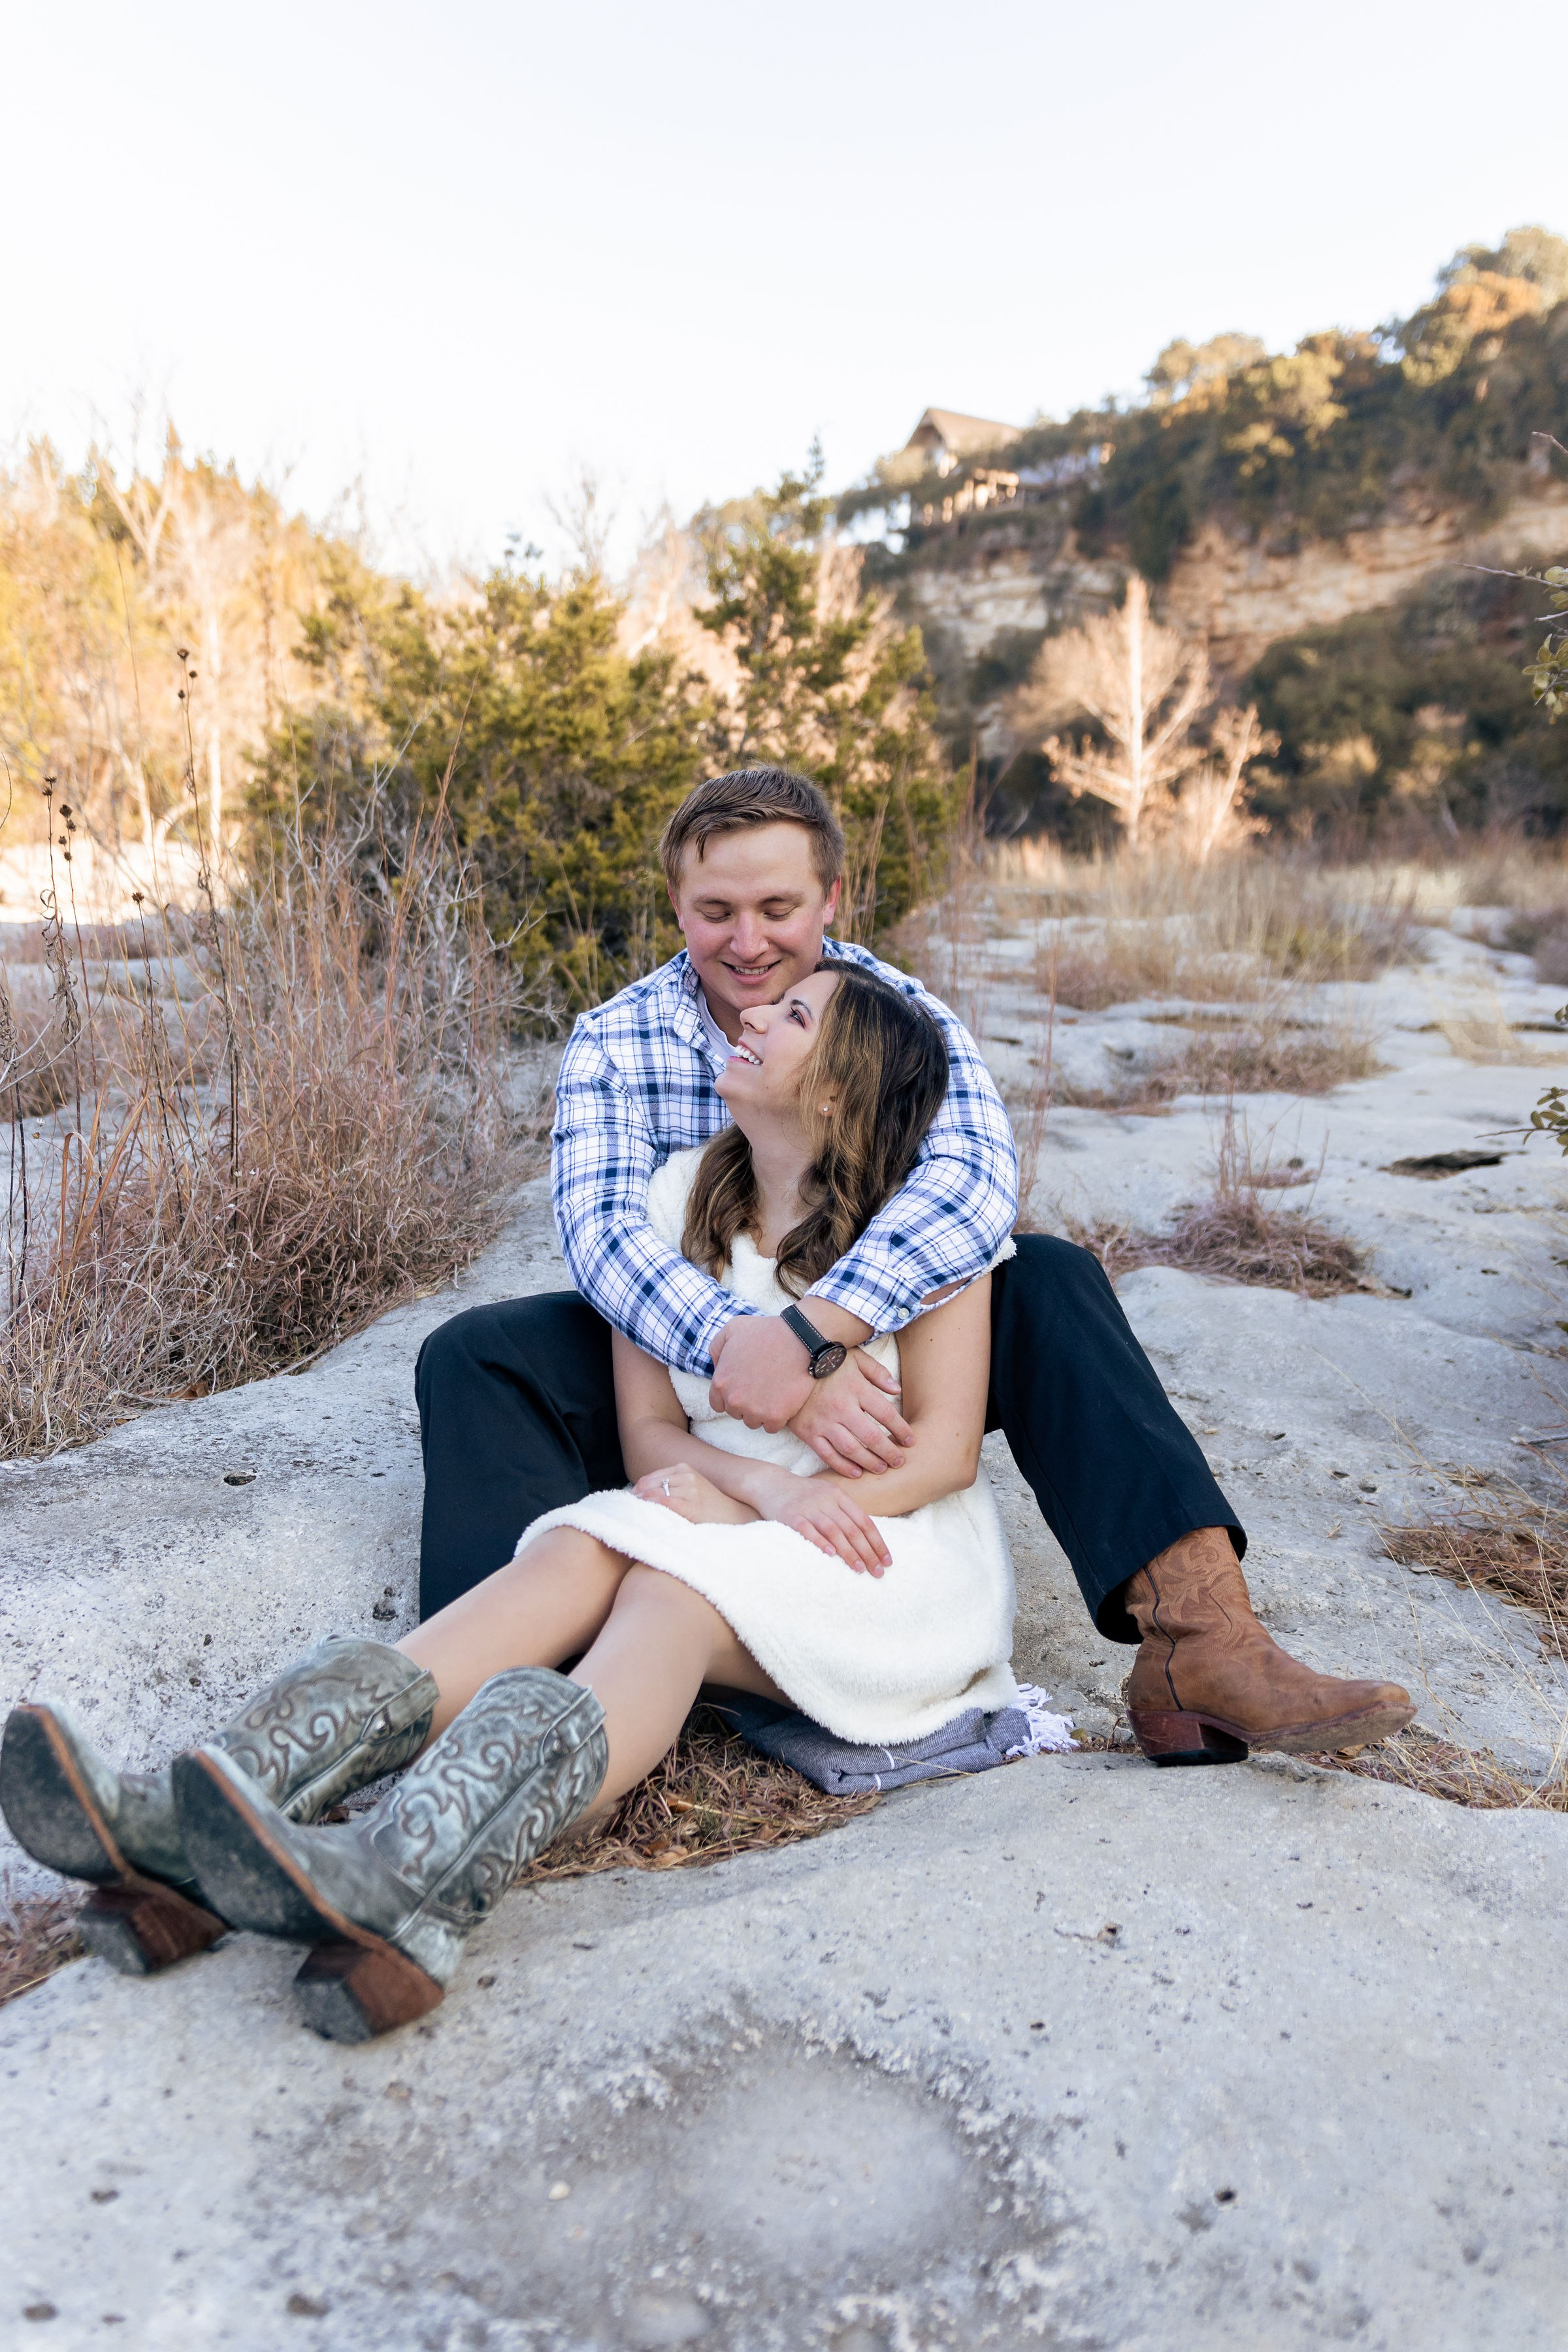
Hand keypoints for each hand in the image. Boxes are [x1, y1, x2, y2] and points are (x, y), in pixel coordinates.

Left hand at [631, 1464, 756, 1525]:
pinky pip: (663, 1502)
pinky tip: (645, 1512)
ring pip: (654, 1492)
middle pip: (650, 1484)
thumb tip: (645, 1492)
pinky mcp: (690, 1504)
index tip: (632, 1498)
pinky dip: (651, 1506)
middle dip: (637, 1495)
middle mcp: (686, 1475)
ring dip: (641, 1502)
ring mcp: (689, 1489)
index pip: (652, 1476)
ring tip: (633, 1511)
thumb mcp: (692, 1487)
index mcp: (685, 1468)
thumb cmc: (710, 1505)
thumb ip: (673, 1485)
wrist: (734, 1515)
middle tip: (628, 1506)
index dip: (639, 1488)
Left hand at [708, 1315, 813, 1431]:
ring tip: (772, 1394)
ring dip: (760, 1412)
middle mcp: (734, 1400)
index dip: (730, 1396)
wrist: (799, 1340)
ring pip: (753, 1422)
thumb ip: (717, 1348)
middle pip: (736, 1413)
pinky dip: (777, 1418)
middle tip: (760, 1388)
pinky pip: (771, 1427)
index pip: (717, 1404)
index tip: (743, 1388)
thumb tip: (716, 1365)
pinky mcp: (775, 1416)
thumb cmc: (766, 1332)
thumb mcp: (731, 1329)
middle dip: (746, 1404)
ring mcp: (755, 1410)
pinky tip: (782, 1401)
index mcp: (721, 1382)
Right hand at [746, 1470, 890, 1575]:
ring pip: (834, 1531)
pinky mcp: (791, 1515)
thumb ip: (845, 1513)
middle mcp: (827, 1500)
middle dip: (868, 1552)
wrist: (770, 1483)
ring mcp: (809, 1507)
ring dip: (849, 1552)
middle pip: (852, 1529)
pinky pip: (809, 1530)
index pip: (864, 1521)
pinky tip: (831, 1555)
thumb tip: (866, 1539)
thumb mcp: (827, 1496)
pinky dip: (821, 1542)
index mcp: (839, 1495)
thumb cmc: (803, 1494)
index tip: (886, 1560)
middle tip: (878, 1572)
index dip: (877, 1542)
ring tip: (859, 1569)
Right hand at [787, 1352, 913, 1477]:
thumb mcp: (855, 1358)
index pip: (885, 1413)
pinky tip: (856, 1472)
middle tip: (900, 1462)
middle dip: (889, 1451)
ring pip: (850, 1448)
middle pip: (871, 1435)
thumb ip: (877, 1372)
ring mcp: (823, 1421)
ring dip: (869, 1462)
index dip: (901, 1429)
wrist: (788, 1364)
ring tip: (881, 1469)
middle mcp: (841, 1406)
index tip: (911, 1440)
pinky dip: (842, 1466)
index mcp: (855, 1388)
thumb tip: (897, 1390)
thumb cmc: (827, 1361)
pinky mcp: (808, 1432)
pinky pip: (827, 1454)